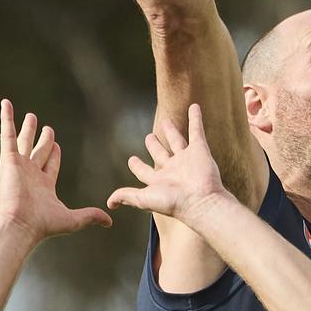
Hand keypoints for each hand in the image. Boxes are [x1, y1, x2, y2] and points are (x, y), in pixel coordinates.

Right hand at [0, 99, 110, 243]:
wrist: (20, 224)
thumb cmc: (43, 225)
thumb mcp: (72, 220)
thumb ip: (90, 216)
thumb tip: (110, 222)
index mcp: (43, 186)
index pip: (51, 165)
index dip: (55, 155)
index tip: (57, 145)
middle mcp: (30, 175)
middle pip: (38, 152)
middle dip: (43, 140)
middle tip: (47, 128)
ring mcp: (19, 166)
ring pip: (24, 142)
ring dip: (27, 129)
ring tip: (31, 116)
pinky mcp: (8, 159)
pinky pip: (7, 134)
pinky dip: (6, 118)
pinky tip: (6, 104)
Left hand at [108, 104, 230, 228]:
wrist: (201, 201)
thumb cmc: (174, 202)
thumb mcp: (144, 199)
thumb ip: (127, 196)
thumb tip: (109, 203)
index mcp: (159, 181)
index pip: (145, 171)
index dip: (137, 166)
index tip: (131, 159)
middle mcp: (173, 169)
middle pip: (160, 154)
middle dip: (154, 146)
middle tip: (148, 136)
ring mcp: (187, 159)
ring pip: (177, 141)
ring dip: (172, 130)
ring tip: (166, 121)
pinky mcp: (200, 150)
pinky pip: (196, 131)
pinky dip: (195, 119)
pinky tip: (194, 107)